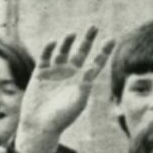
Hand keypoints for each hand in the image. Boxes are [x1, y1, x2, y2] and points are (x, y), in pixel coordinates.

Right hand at [13, 28, 110, 152]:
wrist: (40, 125)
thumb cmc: (62, 117)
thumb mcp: (78, 101)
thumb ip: (86, 84)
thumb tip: (93, 66)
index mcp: (83, 81)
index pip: (97, 63)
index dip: (104, 51)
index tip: (112, 39)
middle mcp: (71, 73)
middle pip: (81, 52)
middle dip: (88, 39)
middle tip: (94, 27)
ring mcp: (55, 72)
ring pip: (63, 51)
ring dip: (67, 42)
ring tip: (72, 34)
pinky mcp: (40, 73)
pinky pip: (45, 57)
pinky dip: (49, 49)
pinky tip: (53, 42)